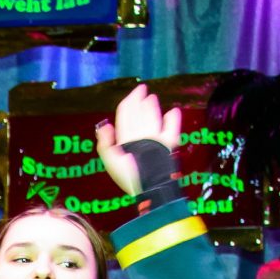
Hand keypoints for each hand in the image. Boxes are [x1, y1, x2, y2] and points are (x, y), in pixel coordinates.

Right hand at [92, 84, 183, 198]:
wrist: (150, 186)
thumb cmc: (127, 176)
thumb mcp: (109, 162)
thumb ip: (105, 143)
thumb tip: (105, 126)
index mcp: (125, 135)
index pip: (127, 113)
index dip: (130, 100)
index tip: (134, 92)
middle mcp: (141, 132)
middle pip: (141, 112)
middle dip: (141, 100)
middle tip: (144, 91)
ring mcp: (156, 137)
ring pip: (154, 117)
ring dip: (153, 107)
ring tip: (153, 98)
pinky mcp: (169, 144)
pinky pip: (172, 129)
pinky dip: (173, 120)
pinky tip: (174, 112)